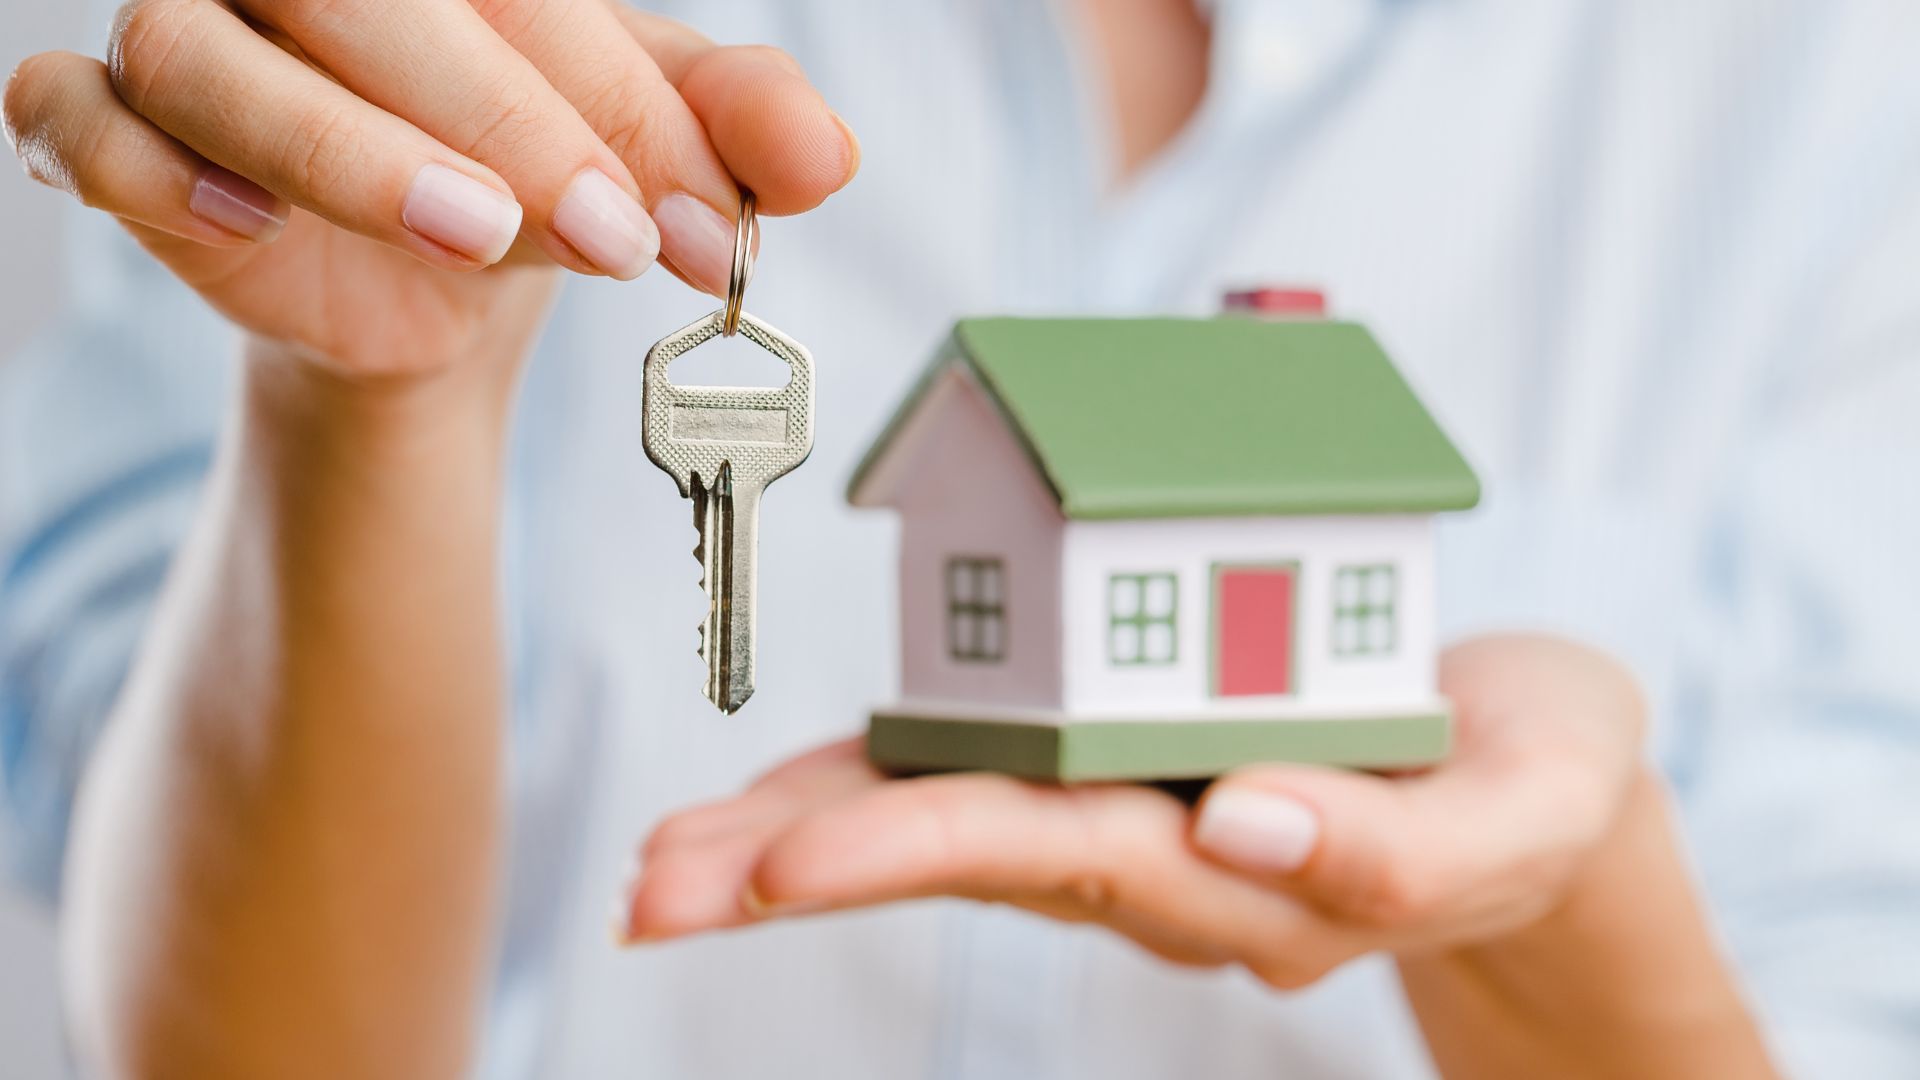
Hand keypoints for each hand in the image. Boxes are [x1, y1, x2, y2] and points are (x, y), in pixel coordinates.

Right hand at [3, 0, 856, 380]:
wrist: (435, 282)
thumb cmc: (532, 171)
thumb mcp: (645, 151)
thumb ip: (733, 133)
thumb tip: (826, 156)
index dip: (618, 101)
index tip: (708, 223)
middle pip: (368, 0)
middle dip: (514, 126)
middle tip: (622, 238)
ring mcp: (186, 28)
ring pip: (212, 55)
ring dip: (350, 152)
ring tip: (478, 231)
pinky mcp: (108, 123)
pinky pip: (78, 120)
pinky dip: (150, 167)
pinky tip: (245, 221)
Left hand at [622, 636, 1646, 987]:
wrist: (1532, 770)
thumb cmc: (1536, 779)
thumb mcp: (1528, 808)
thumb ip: (1407, 850)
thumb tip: (1250, 825)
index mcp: (1250, 866)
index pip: (1068, 857)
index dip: (924, 850)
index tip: (792, 870)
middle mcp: (1164, 857)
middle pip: (966, 857)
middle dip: (805, 869)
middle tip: (655, 892)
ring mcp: (1132, 820)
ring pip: (948, 827)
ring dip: (799, 840)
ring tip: (658, 869)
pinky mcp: (1119, 766)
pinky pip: (981, 775)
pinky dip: (871, 785)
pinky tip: (774, 804)